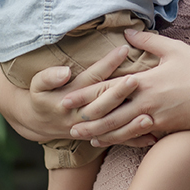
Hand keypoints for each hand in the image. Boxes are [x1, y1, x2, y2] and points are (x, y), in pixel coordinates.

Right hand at [0, 44, 142, 142]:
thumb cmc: (41, 95)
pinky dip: (133, 140)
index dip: (107, 64)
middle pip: (103, 104)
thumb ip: (49, 76)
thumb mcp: (37, 84)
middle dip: (121, 93)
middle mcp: (79, 115)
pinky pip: (116, 139)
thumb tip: (65, 72)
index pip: (91, 79)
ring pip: (111, 127)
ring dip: (130, 123)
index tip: (124, 50)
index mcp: (67, 97)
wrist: (39, 122)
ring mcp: (88, 128)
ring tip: (149, 117)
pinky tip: (152, 137)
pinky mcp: (96, 136)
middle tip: (139, 80)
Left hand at [69, 28, 189, 146]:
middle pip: (107, 111)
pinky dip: (116, 138)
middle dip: (84, 116)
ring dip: (95, 131)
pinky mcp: (161, 128)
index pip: (108, 87)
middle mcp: (145, 101)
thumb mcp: (176, 50)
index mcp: (145, 80)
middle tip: (62, 119)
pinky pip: (133, 135)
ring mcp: (153, 117)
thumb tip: (127, 32)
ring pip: (117, 127)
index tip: (66, 96)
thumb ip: (149, 41)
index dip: (85, 93)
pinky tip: (103, 141)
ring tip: (77, 134)